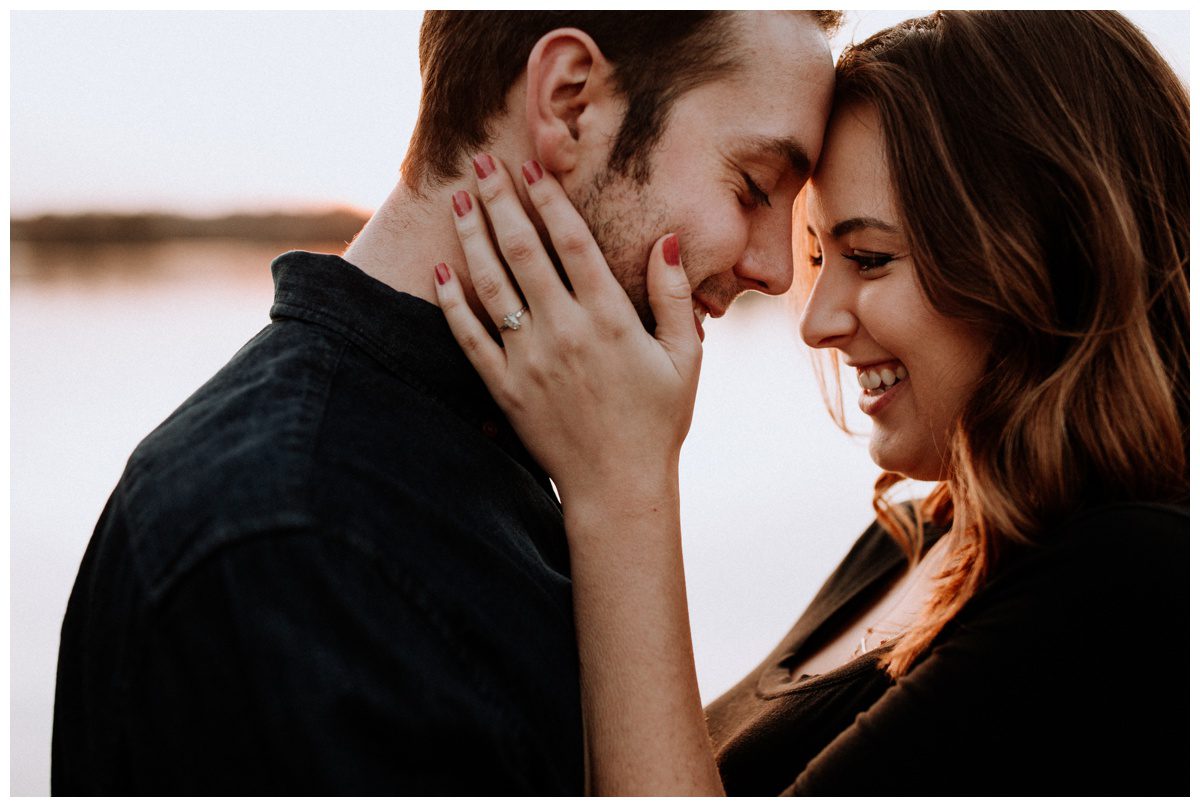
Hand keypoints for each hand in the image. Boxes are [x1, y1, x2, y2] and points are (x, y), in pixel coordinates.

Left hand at [434, 155, 701, 503]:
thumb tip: (666, 239)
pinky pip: (470, 337)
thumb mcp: (684, 357)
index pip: (571, 242)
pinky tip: (440, 270)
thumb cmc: (658, 420)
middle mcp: (564, 331)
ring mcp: (529, 360)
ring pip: (490, 284)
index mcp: (609, 319)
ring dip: (470, 237)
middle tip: (480, 162)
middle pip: (522, 250)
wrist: (619, 485)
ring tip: (455, 200)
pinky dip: (452, 302)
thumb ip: (673, 296)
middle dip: (498, 200)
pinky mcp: (505, 388)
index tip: (530, 166)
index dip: (548, 199)